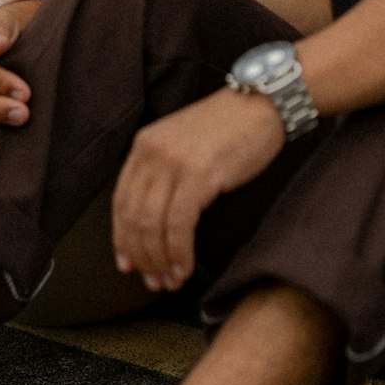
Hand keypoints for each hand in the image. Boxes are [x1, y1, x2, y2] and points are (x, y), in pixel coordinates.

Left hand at [112, 88, 284, 290]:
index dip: (122, 238)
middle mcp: (152, 152)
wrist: (264, 102)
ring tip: (170, 281)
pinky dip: (179, 252)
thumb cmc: (231, 126)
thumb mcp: (184, 142)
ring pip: (153, 226)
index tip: (129, 263)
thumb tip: (155, 219)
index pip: (120, 201)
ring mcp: (174, 163)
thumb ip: (164, 170)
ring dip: (160, 261)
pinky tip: (186, 267)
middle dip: (141, 257)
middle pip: (133, 217)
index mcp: (144, 144)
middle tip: (153, 281)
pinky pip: (179, 225)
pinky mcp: (199, 175)